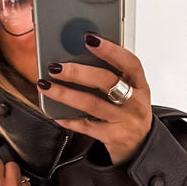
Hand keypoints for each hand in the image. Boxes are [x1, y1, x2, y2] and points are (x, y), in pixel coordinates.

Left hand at [37, 34, 151, 164]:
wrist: (139, 146)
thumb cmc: (130, 112)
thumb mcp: (129, 91)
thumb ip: (112, 75)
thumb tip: (77, 56)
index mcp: (140, 85)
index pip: (129, 62)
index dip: (110, 50)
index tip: (89, 39)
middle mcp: (135, 102)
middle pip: (106, 81)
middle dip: (78, 72)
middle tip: (55, 67)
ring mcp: (124, 120)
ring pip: (92, 104)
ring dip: (66, 94)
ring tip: (46, 86)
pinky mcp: (113, 136)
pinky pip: (87, 126)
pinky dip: (70, 120)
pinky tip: (56, 115)